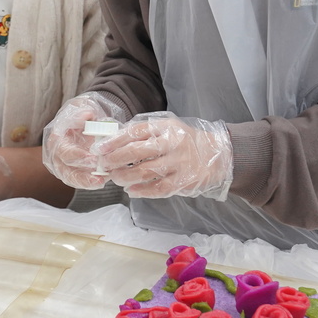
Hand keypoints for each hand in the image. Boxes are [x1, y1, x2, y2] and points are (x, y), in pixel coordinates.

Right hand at [41, 92, 129, 188]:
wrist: (85, 120)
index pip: (63, 151)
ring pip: (72, 179)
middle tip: (100, 176)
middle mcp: (57, 155)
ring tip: (101, 182)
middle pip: (66, 169)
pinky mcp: (74, 172)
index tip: (92, 158)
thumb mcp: (81, 106)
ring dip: (86, 182)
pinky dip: (90, 183)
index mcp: (56, 139)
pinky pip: (80, 182)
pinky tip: (103, 181)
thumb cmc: (81, 114)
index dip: (77, 156)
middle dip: (83, 174)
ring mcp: (64, 165)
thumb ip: (82, 111)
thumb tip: (88, 115)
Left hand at [97, 113, 233, 199]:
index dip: (115, 141)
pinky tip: (131, 190)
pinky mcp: (185, 181)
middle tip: (104, 166)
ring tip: (116, 178)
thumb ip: (144, 133)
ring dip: (125, 177)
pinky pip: (159, 188)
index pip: (135, 131)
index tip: (100, 149)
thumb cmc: (184, 141)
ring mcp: (180, 163)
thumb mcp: (167, 129)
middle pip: (138, 152)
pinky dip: (142, 191)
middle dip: (116, 160)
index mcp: (166, 127)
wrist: (218, 155)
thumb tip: (113, 141)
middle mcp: (173, 143)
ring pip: (145, 172)